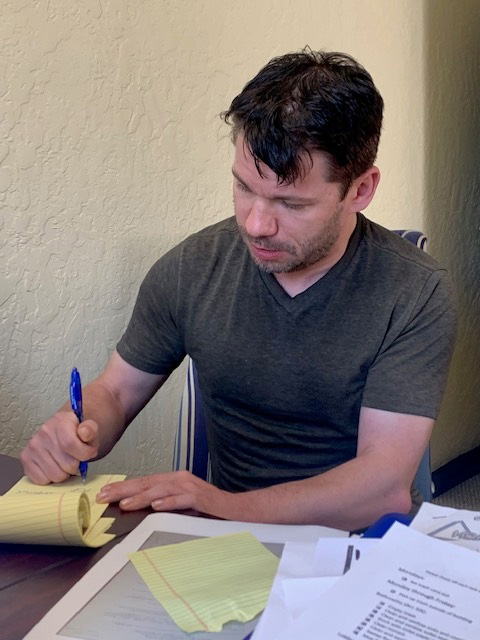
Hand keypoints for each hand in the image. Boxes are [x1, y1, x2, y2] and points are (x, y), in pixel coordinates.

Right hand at [20, 411, 98, 483]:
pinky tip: (54, 466)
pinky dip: (50, 478)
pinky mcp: (25, 458)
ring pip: (56, 475)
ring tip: (65, 461)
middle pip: (66, 464)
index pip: (70, 444)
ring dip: (64, 473)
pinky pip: (42, 480)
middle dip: (76, 465)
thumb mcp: (90, 429)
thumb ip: (91, 430)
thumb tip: (85, 433)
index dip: (84, 454)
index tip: (88, 453)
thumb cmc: (77, 434)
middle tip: (75, 457)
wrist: (64, 431)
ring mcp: (33, 446)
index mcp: (61, 421)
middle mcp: (44, 432)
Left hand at [97, 470, 231, 517]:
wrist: (236, 510)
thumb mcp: (181, 504)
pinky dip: (169, 502)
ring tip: (125, 504)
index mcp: (174, 480)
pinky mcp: (201, 498)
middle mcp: (180, 480)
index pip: (144, 482)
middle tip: (104, 496)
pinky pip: (183, 499)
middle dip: (124, 490)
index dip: (123, 487)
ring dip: (142, 496)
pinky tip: (156, 506)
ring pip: (161, 490)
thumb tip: (138, 508)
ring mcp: (191, 488)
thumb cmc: (208, 509)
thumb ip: (163, 503)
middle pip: (148, 483)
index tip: (104, 493)